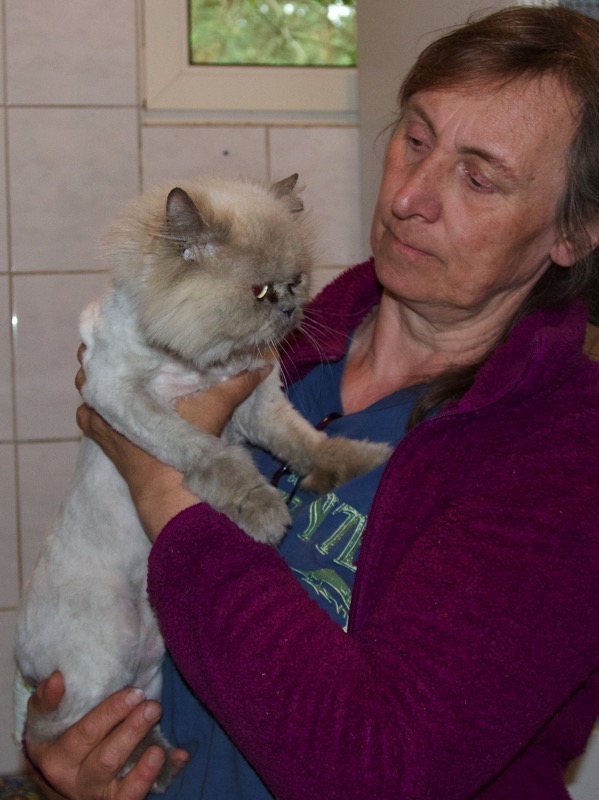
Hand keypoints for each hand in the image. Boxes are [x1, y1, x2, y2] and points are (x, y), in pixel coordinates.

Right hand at [25, 672, 187, 799]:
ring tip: (159, 746)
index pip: (84, 734)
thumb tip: (59, 678)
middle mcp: (76, 781)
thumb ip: (47, 699)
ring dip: (144, 767)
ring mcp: (99, 794)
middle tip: (152, 706)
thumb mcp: (44, 720)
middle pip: (106, 758)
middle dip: (132, 731)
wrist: (62, 775)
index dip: (110, 714)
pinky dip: (160, 776)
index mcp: (56, 758)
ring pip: (122, 786)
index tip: (133, 693)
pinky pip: (138, 795)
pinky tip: (177, 757)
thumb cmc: (57, 736)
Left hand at [75, 345, 271, 438]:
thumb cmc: (189, 444)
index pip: (116, 346)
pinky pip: (85, 416)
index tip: (128, 326)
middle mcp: (110, 396)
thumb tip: (263, 363)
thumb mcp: (217, 408)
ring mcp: (100, 418)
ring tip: (109, 370)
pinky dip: (91, 409)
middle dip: (106, 353)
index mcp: (135, 381)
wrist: (169, 487)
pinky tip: (102, 405)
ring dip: (94, 379)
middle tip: (120, 346)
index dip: (119, 333)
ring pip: (85, 387)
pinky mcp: (100, 438)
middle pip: (94, 362)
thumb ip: (238, 384)